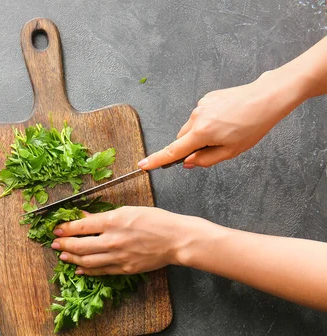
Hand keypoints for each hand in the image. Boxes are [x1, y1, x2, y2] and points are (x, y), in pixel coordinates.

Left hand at [51, 206, 188, 275]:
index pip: (81, 227)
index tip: (56, 230)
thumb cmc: (155, 220)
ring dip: (72, 259)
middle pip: (79, 246)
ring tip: (63, 256)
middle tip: (54, 244)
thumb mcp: (127, 210)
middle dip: (63, 245)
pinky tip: (79, 269)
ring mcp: (118, 257)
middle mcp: (112, 240)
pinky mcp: (124, 269)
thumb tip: (84, 217)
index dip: (65, 229)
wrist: (176, 239)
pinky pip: (100, 271)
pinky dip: (87, 270)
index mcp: (113, 221)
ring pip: (87, 261)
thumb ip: (103, 216)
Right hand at [138, 70, 305, 169]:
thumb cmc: (253, 125)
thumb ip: (206, 160)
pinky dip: (208, 121)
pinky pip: (201, 115)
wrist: (266, 97)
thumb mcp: (231, 151)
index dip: (157, 160)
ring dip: (202, 133)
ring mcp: (200, 106)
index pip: (173, 151)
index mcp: (201, 133)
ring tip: (227, 130)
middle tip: (215, 147)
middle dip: (192, 146)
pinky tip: (227, 119)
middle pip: (182, 138)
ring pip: (192, 127)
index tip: (143, 164)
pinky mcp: (207, 98)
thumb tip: (188, 162)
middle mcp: (196, 118)